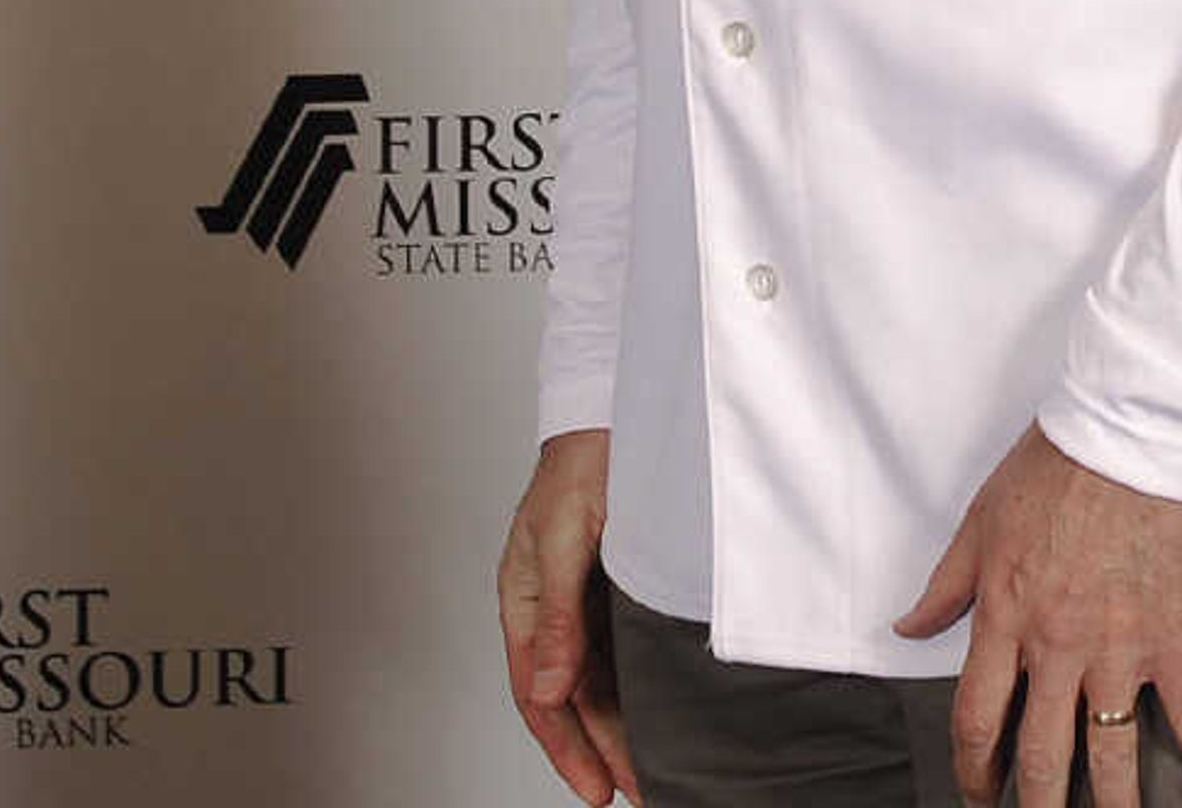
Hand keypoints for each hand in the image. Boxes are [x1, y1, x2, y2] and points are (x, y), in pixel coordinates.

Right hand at [499, 428, 636, 804]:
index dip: (566, 746)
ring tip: (650, 770)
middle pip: (568, 696)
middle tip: (634, 792)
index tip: (598, 788)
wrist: (622, 410)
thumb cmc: (583, 460)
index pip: (537, 692)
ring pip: (596, 680)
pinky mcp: (615, 588)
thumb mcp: (567, 537)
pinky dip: (636, 689)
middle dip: (598, 750)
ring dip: (618, 726)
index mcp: (523, 596)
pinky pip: (619, 652)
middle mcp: (551, 606)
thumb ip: (559, 615)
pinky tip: (658, 713)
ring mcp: (583, 599)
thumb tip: (547, 687)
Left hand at [892, 426, 1181, 807]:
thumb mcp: (977, 523)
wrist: (1125, 432)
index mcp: (1005, 617)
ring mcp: (1118, 649)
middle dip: (1035, 806)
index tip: (977, 792)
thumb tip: (907, 628)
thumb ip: (944, 588)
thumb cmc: (1052, 469)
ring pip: (1111, 756)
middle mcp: (1058, 646)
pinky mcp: (1172, 639)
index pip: (976, 717)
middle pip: (1041, 756)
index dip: (972, 769)